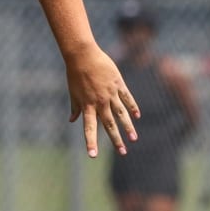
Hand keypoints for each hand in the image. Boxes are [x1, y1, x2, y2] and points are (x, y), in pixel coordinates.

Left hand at [64, 42, 139, 156]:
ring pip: (121, 114)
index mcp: (87, 105)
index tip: (93, 155)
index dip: (91, 142)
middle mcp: (100, 102)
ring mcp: (110, 93)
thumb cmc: (75, 74)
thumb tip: (72, 120)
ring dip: (128, 127)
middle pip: (109, 125)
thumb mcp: (73, 92)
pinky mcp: (118, 84)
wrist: (83, 55)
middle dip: (116, 140)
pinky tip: (137, 116)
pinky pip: (127, 98)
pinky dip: (133, 107)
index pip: (89, 128)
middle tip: (122, 153)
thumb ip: (75, 108)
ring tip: (134, 139)